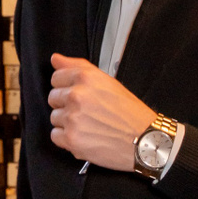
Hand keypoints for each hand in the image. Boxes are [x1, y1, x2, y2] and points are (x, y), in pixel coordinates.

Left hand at [46, 54, 156, 171]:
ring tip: (89, 124)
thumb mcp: (108, 81)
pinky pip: (55, 136)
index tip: (77, 94)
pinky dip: (67, 138)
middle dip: (66, 105)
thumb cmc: (130, 113)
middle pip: (53, 98)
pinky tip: (85, 136)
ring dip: (67, 122)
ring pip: (54, 117)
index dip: (66, 87)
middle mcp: (76, 96)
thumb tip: (55, 59)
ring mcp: (72, 118)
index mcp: (85, 78)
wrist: (144, 140)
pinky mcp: (71, 139)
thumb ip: (78, 67)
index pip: (56, 78)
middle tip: (87, 111)